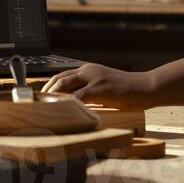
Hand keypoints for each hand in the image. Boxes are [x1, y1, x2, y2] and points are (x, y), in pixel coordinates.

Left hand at [42, 64, 156, 109]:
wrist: (146, 88)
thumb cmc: (128, 92)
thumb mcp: (105, 90)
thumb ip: (90, 94)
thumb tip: (77, 106)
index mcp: (88, 70)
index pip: (63, 76)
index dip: (50, 86)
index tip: (41, 97)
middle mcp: (88, 71)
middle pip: (59, 78)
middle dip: (46, 91)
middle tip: (37, 104)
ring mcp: (94, 78)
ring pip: (65, 84)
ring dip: (53, 96)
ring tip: (45, 108)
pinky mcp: (100, 88)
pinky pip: (78, 96)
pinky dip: (69, 104)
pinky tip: (63, 112)